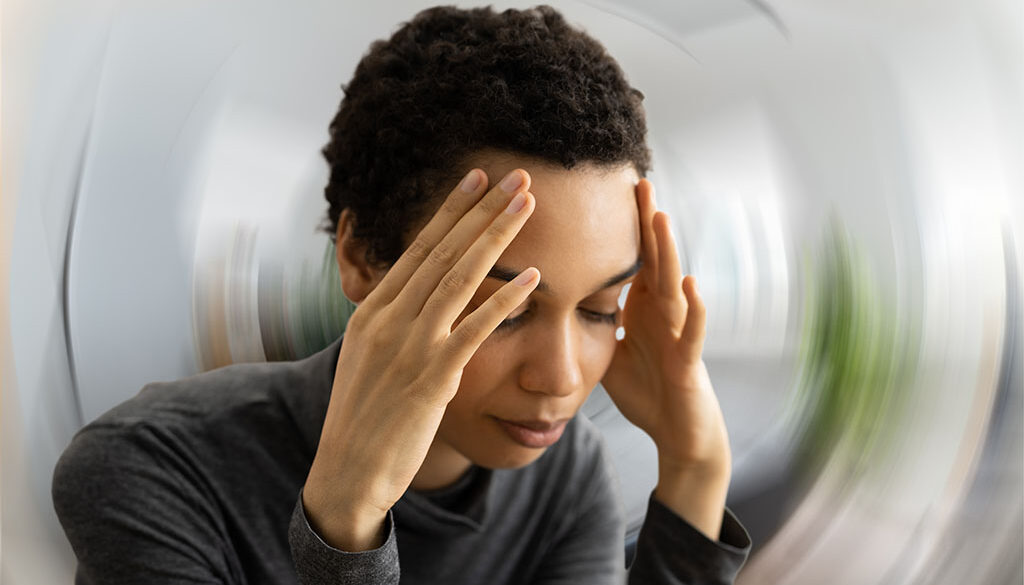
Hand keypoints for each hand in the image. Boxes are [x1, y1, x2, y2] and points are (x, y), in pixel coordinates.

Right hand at [302, 168, 539, 550]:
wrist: (347, 472)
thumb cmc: (362, 418)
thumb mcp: (367, 358)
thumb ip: (392, 324)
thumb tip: (415, 298)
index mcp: (372, 311)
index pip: (418, 247)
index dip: (452, 210)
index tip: (478, 179)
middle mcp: (388, 319)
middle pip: (444, 251)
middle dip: (484, 209)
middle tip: (517, 176)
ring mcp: (409, 346)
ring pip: (460, 277)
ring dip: (497, 237)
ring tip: (528, 205)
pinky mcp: (432, 378)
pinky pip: (475, 330)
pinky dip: (505, 301)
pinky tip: (533, 279)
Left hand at [601, 179, 730, 537]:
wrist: (678, 432)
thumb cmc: (647, 389)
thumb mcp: (609, 350)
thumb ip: (589, 322)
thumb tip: (550, 302)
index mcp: (643, 306)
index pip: (631, 257)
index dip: (622, 226)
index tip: (608, 188)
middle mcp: (663, 312)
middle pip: (654, 259)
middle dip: (646, 221)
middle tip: (638, 180)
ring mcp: (678, 333)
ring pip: (675, 285)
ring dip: (669, 251)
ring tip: (661, 217)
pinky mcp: (689, 361)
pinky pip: (693, 332)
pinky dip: (694, 309)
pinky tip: (691, 285)